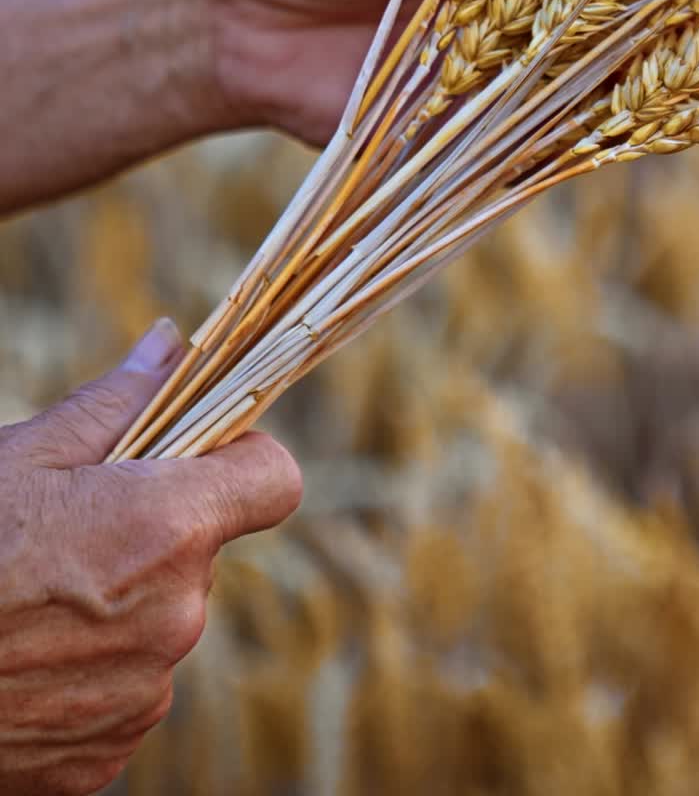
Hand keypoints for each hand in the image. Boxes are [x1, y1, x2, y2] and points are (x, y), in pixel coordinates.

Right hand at [0, 321, 301, 795]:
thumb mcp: (24, 458)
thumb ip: (117, 402)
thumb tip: (172, 344)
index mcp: (168, 528)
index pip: (274, 481)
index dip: (244, 462)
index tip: (207, 459)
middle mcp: (176, 615)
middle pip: (203, 554)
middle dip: (157, 537)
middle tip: (75, 537)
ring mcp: (144, 692)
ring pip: (162, 623)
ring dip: (121, 609)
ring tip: (35, 605)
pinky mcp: (108, 753)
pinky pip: (125, 690)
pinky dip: (89, 674)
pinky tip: (26, 662)